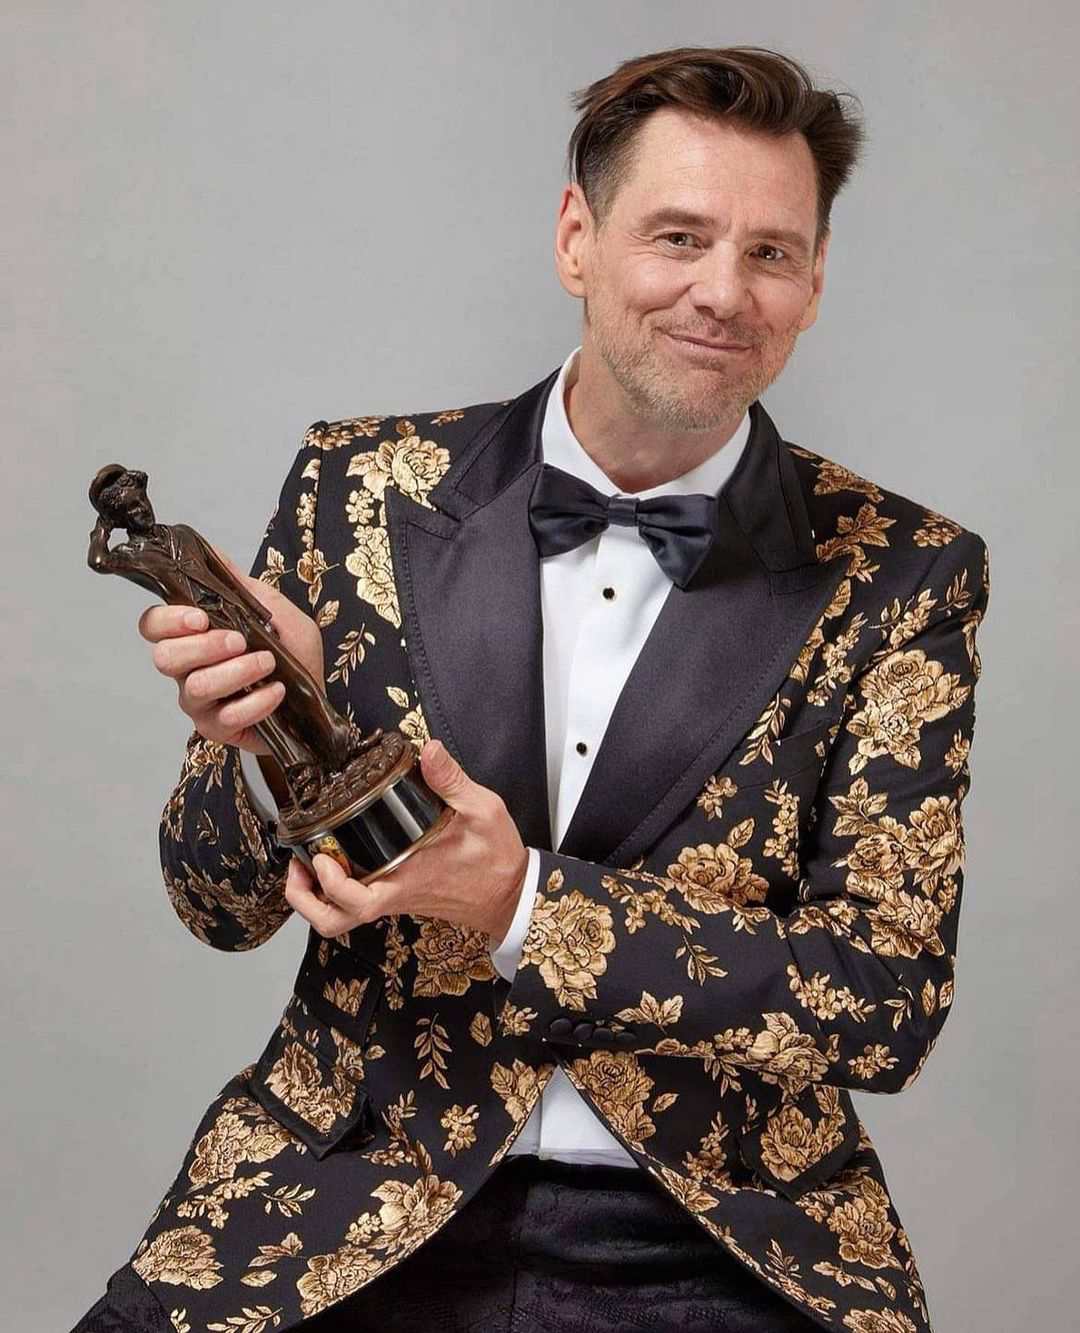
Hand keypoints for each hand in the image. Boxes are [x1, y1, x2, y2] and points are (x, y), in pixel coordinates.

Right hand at [137, 547, 323, 754]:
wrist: (316, 703)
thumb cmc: (293, 656)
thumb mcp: (278, 613)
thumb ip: (243, 587)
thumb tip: (213, 552)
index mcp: (195, 636)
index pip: (154, 625)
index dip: (167, 620)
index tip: (200, 617)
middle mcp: (188, 669)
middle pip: (164, 657)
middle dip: (203, 646)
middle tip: (240, 640)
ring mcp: (200, 701)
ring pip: (194, 688)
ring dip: (235, 672)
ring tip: (268, 663)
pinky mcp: (218, 728)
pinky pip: (226, 718)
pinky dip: (255, 702)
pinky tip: (277, 692)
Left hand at [285, 739, 528, 942]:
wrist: (511, 892)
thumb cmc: (496, 858)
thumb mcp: (482, 810)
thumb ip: (451, 780)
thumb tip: (428, 751)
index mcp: (408, 879)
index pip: (357, 903)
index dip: (330, 886)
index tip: (321, 857)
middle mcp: (395, 894)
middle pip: (335, 920)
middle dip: (306, 900)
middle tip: (299, 865)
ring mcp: (394, 899)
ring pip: (342, 917)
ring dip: (316, 897)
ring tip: (310, 863)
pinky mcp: (398, 896)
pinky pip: (357, 903)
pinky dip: (337, 888)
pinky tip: (339, 859)